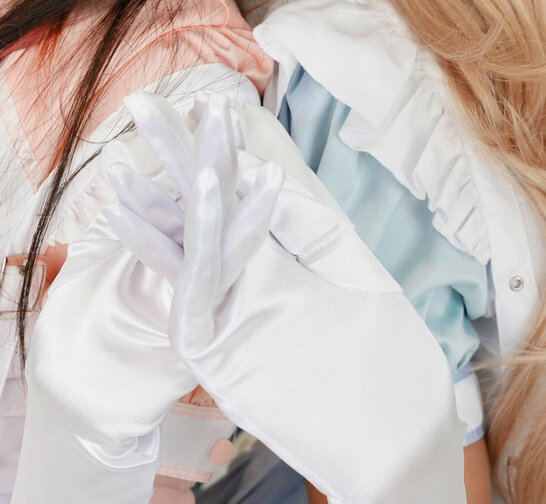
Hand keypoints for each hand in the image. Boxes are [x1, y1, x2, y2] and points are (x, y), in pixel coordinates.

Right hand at [103, 91, 464, 503]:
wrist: (400, 443)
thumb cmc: (386, 364)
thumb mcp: (357, 278)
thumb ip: (312, 228)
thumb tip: (262, 174)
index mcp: (268, 268)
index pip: (229, 198)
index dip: (214, 150)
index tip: (205, 102)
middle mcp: (238, 292)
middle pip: (196, 213)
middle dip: (174, 158)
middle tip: (144, 104)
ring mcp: (228, 324)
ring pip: (189, 246)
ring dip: (174, 193)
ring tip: (159, 143)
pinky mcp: (223, 356)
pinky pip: (204, 290)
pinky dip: (213, 238)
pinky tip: (220, 192)